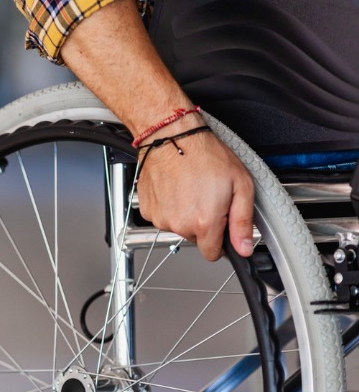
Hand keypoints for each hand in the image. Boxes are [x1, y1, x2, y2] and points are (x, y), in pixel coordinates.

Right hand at [136, 127, 254, 261]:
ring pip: (178, 227)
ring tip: (190, 188)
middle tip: (207, 196)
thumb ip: (243, 222)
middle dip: (203, 223)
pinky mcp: (148, 210)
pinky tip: (176, 188)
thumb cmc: (205, 155)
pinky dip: (169, 206)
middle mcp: (180, 224)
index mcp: (204, 222)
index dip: (220, 242)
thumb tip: (243, 248)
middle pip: (195, 238)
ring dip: (185, 214)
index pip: (213, 254)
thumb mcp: (240, 185)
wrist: (171, 137)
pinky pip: (163, 216)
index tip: (221, 226)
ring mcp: (161, 218)